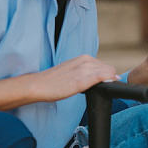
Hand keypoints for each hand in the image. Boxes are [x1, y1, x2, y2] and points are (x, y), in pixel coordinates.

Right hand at [0, 55, 118, 110]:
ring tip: (101, 90)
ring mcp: (84, 69)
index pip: (105, 67)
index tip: (104, 85)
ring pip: (108, 73)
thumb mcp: (73, 71)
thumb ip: (86, 72)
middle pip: (109, 69)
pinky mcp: (82, 80)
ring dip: (109, 81)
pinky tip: (108, 85)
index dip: (108, 76)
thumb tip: (102, 78)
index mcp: (84, 58)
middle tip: (101, 89)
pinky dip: (107, 81)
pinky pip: (102, 77)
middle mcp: (86, 60)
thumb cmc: (54, 81)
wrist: (38, 85)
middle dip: (109, 79)